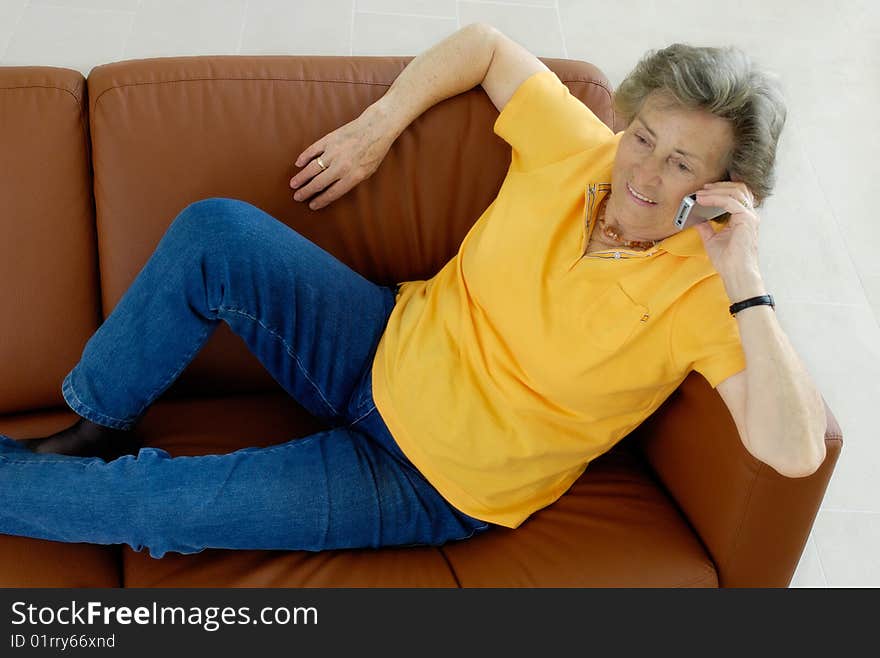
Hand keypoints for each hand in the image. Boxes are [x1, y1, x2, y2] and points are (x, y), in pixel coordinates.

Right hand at [289, 106, 394, 209]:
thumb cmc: (374, 152)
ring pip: (312, 168)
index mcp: (352, 176)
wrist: (375, 128)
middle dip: (306, 192)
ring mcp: (333, 152)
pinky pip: (313, 150)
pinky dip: (304, 157)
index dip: (320, 200)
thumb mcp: (368, 172)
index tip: (311, 205)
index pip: (332, 193)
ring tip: (293, 184)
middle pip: (318, 183)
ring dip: (301, 178)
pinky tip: (298, 164)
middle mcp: (341, 166)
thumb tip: (333, 188)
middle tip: (297, 197)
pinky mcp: (329, 139)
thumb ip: (351, 180)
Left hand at [693, 181, 766, 299]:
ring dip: (715, 190)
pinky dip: (714, 198)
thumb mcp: (712, 239)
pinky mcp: (746, 219)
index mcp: (743, 218)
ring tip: (700, 193)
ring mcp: (749, 216)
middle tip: (702, 188)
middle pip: (739, 189)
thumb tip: (696, 219)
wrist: (735, 272)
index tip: (704, 190)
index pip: (737, 195)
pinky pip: (729, 201)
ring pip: (735, 191)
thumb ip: (706, 228)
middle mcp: (749, 215)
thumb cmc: (728, 260)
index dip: (722, 189)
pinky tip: (702, 200)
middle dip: (720, 186)